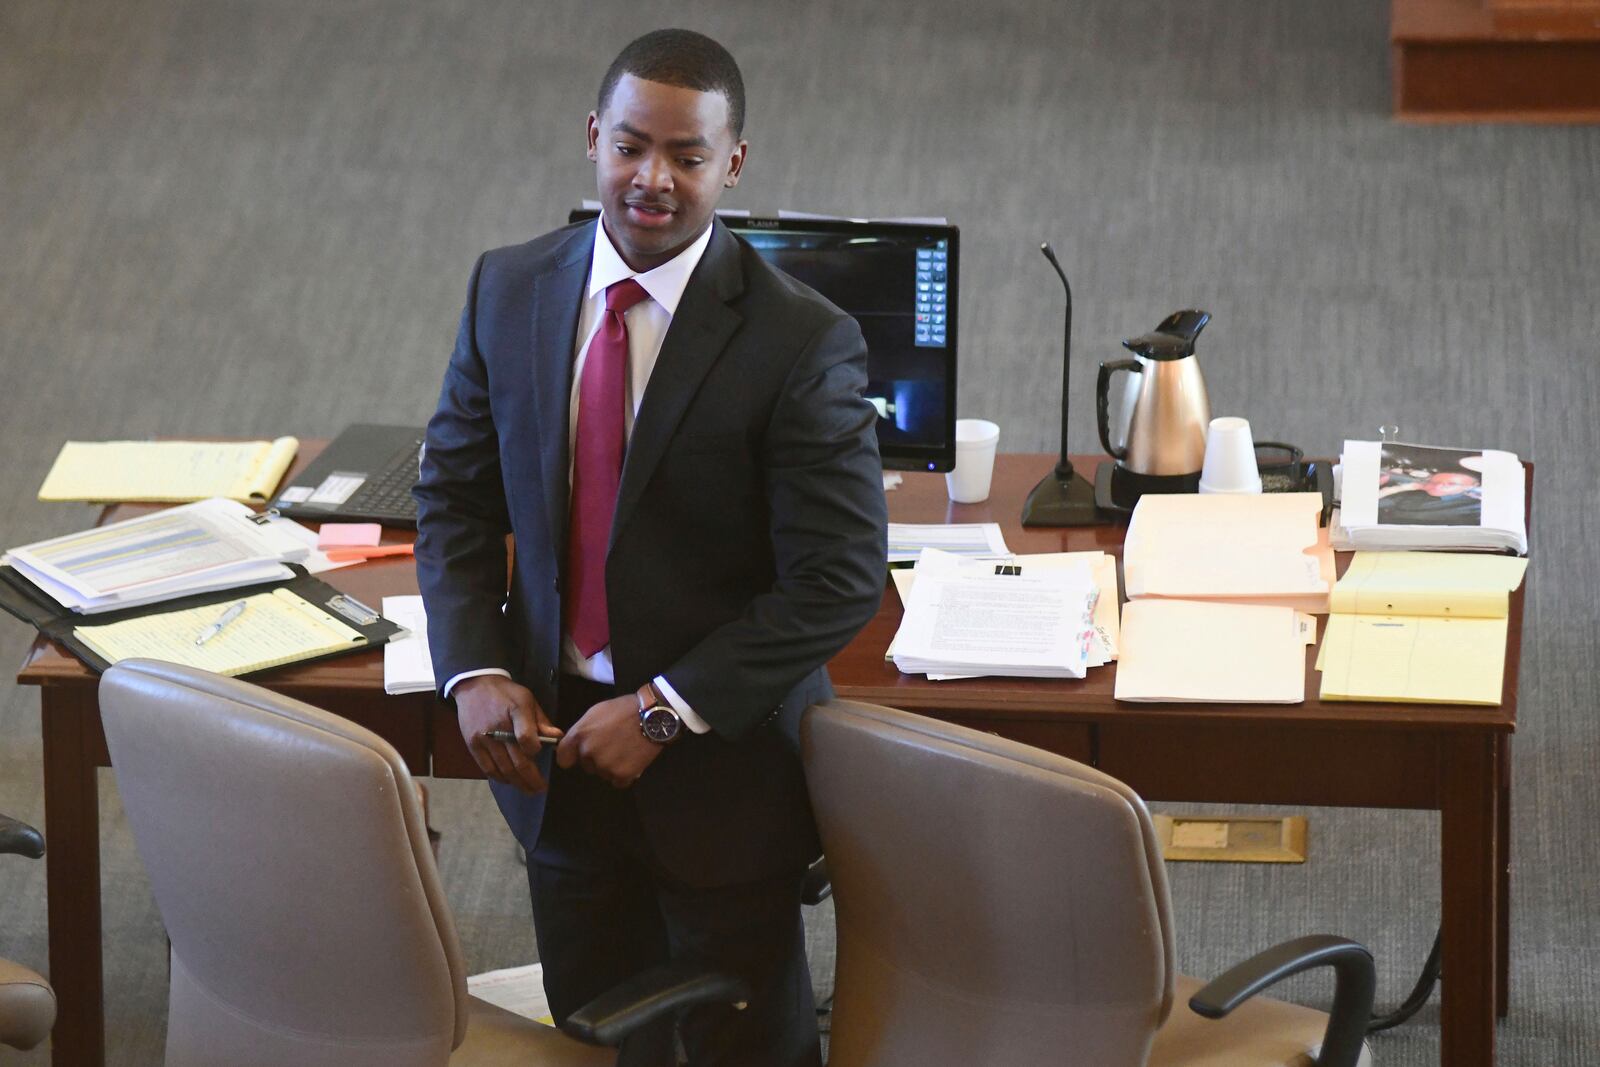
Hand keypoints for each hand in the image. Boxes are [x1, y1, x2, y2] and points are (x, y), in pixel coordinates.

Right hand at [454, 675, 563, 793]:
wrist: (475, 686)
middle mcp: (498, 727)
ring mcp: (483, 738)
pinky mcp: (472, 745)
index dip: (535, 750)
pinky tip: (510, 781)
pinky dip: (500, 778)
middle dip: (531, 779)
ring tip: (528, 789)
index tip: (541, 755)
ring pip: (503, 769)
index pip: (526, 737)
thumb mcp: (527, 699)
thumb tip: (558, 738)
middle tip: (541, 788)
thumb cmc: (506, 693)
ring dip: (517, 783)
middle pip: (516, 761)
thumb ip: (542, 720)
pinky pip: (487, 768)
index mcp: (516, 711)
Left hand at [555, 688, 665, 787]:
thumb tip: (575, 744)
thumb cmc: (624, 709)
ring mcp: (604, 765)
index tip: (577, 757)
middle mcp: (588, 752)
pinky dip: (625, 775)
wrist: (653, 716)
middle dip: (596, 759)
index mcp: (580, 735)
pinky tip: (632, 760)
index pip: (563, 757)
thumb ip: (582, 730)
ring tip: (625, 750)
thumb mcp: (596, 712)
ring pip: (602, 774)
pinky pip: (618, 782)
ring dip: (611, 767)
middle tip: (612, 746)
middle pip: (586, 766)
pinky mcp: (621, 775)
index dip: (571, 757)